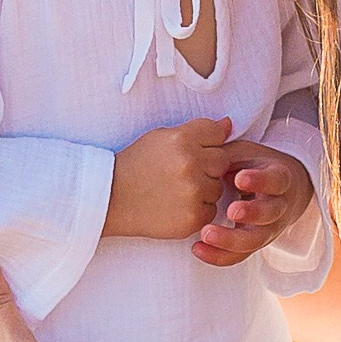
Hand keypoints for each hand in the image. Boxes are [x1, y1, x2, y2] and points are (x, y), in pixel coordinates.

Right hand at [106, 118, 239, 240]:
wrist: (112, 198)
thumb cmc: (136, 165)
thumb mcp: (161, 137)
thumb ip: (197, 130)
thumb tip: (228, 124)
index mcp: (182, 139)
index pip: (217, 133)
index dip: (207, 142)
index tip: (192, 150)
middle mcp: (190, 164)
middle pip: (222, 161)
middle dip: (208, 166)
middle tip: (183, 172)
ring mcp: (193, 192)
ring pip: (218, 188)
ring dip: (204, 190)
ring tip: (177, 190)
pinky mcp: (193, 217)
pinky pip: (211, 210)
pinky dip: (198, 209)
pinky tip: (176, 205)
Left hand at [193, 141, 316, 267]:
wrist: (279, 191)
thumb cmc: (255, 167)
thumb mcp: (246, 153)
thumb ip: (228, 153)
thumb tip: (207, 143)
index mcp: (279, 179)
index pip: (276, 181)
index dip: (260, 180)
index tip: (239, 178)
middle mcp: (278, 207)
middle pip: (269, 214)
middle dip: (251, 213)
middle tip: (231, 211)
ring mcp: (267, 229)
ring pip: (254, 240)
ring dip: (230, 239)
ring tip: (206, 234)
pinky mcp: (253, 244)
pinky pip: (239, 256)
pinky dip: (218, 255)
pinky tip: (198, 249)